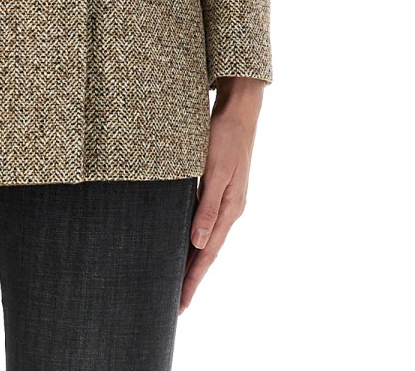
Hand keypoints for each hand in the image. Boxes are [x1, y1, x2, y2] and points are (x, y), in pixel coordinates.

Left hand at [179, 76, 263, 313]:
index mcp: (230, 209)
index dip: (193, 279)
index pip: (208, 253)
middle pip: (208, 251)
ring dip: (192, 259)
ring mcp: (226, 199)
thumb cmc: (225, 137)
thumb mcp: (215, 171)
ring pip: (206, 238)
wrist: (239, 111)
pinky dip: (194, 237)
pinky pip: (205, 221)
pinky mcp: (219, 187)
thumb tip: (198, 243)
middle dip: (192, 277)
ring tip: (178, 280)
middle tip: (176, 304)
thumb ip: (208, 207)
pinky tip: (185, 241)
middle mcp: (230, 209)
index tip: (181, 304)